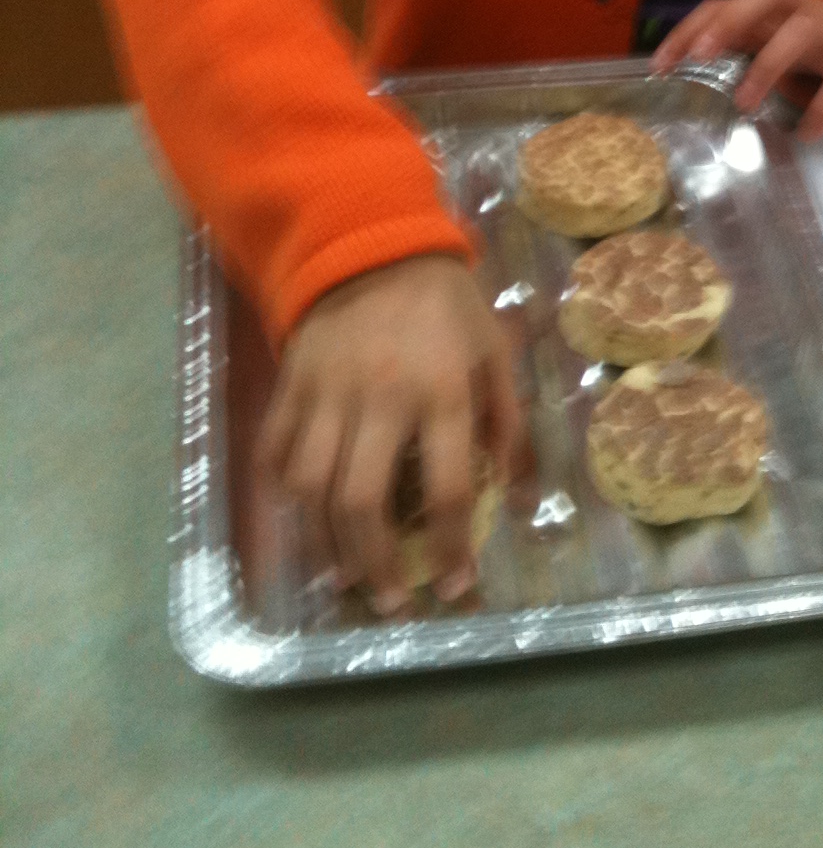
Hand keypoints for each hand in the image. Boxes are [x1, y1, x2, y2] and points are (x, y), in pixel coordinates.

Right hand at [256, 253, 525, 613]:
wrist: (373, 243)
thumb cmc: (447, 306)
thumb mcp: (495, 354)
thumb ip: (509, 427)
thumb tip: (520, 500)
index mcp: (442, 390)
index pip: (446, 487)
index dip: (451, 547)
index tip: (454, 587)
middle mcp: (380, 398)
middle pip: (361, 501)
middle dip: (375, 565)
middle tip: (391, 604)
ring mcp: (326, 393)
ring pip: (311, 489)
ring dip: (325, 546)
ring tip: (346, 579)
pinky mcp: (290, 385)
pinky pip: (277, 454)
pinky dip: (286, 497)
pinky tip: (305, 524)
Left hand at [652, 0, 822, 139]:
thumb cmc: (822, 46)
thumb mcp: (779, 38)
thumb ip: (742, 44)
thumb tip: (685, 68)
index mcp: (775, 7)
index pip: (725, 2)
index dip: (690, 28)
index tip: (660, 65)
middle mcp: (802, 9)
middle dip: (731, 20)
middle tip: (701, 55)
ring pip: (800, 31)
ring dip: (769, 64)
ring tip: (744, 103)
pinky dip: (822, 106)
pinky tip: (807, 132)